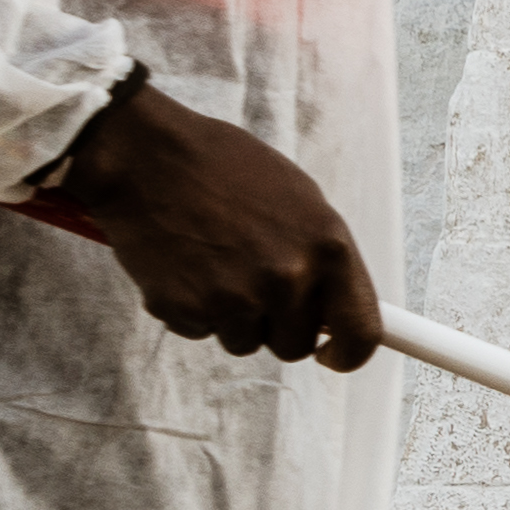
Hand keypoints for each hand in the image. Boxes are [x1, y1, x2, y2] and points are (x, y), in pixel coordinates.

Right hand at [38, 81, 382, 368]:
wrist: (147, 155)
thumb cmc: (223, 167)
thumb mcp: (298, 198)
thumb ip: (322, 256)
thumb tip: (336, 307)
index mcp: (327, 246)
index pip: (361, 332)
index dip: (349, 354)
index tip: (334, 354)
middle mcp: (288, 278)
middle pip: (295, 345)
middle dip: (277, 324)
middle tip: (251, 281)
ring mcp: (236, 298)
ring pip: (246, 342)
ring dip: (232, 316)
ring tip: (214, 263)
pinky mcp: (188, 309)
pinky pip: (201, 332)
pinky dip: (192, 309)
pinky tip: (184, 266)